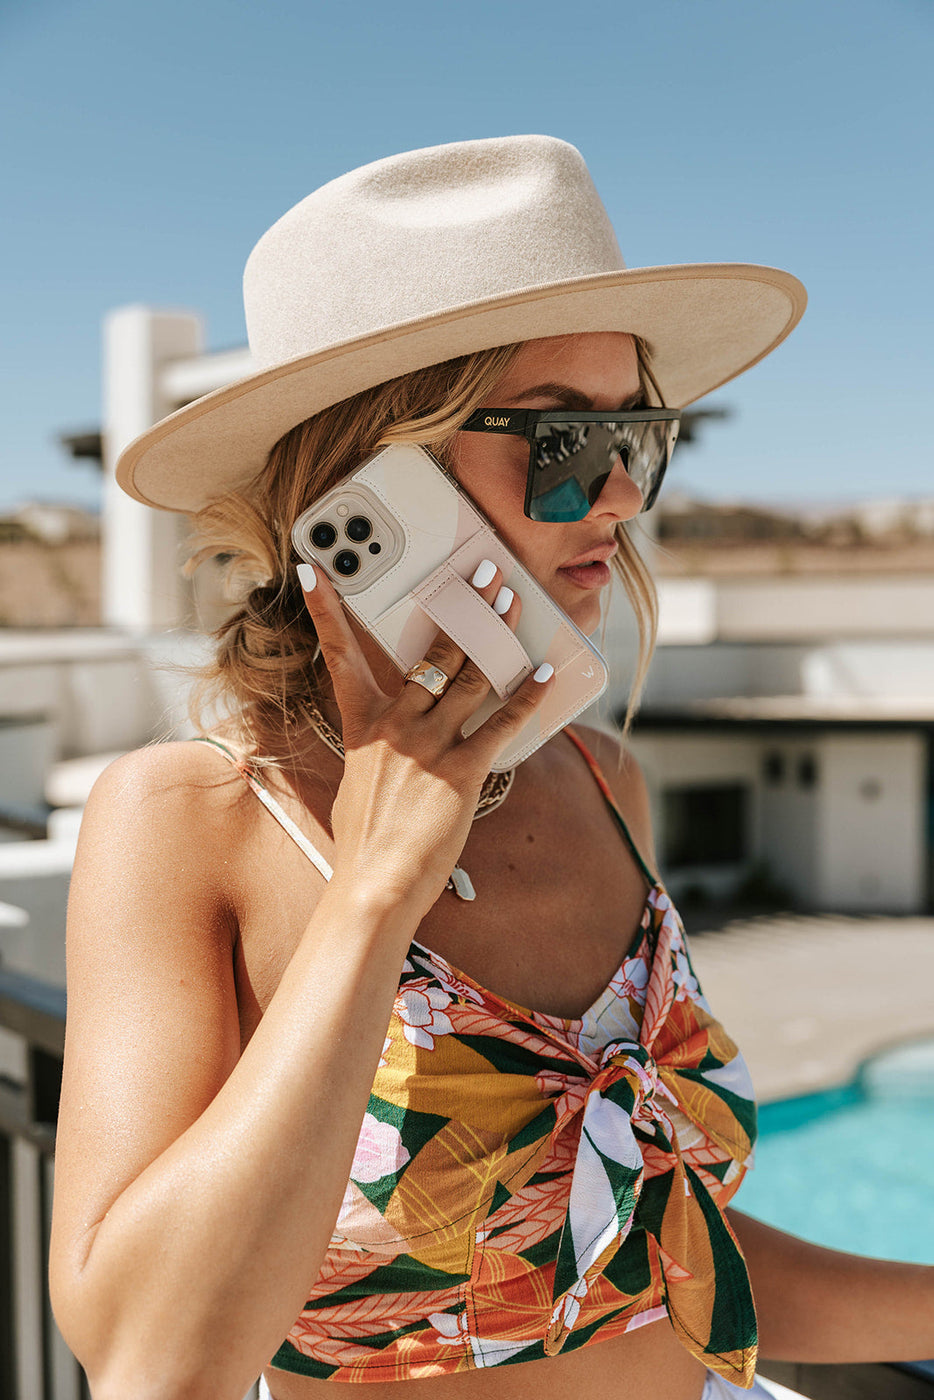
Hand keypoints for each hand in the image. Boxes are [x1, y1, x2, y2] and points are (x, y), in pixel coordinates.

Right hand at [296, 560, 553, 913]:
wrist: (374, 882)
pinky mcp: (461, 771)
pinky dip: (526, 699)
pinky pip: (500, 724)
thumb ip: (382, 740)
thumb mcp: (360, 775)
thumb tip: (404, 722)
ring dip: (497, 636)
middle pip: (433, 652)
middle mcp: (395, 725)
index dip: (325, 609)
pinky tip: (544, 677)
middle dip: (464, 606)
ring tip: (514, 604)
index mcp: (363, 723)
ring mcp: (428, 745)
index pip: (338, 654)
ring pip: (470, 676)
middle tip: (485, 573)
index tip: (314, 568)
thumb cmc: (366, 836)